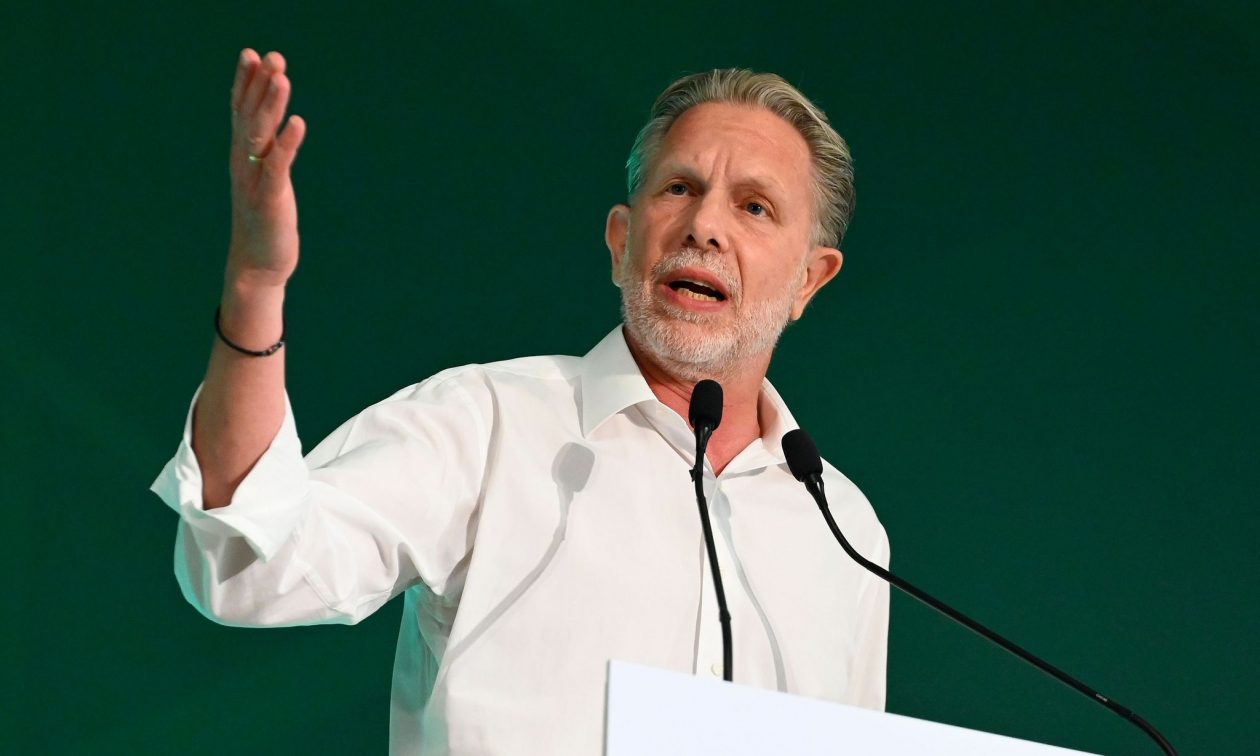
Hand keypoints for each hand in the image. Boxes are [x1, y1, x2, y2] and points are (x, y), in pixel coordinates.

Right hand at [226, 49, 306, 288]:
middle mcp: (244, 163)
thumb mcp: (265, 181)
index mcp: (242, 156)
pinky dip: (287, 144)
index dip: (246, 83)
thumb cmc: (265, 220)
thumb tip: (273, 128)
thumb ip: (269, 153)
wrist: (257, 264)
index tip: (252, 55)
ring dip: (272, 105)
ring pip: (261, 135)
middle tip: (270, 56)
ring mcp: (255, 180)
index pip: (240, 111)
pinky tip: (298, 123)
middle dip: (260, 85)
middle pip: (249, 116)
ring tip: (282, 78)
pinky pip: (278, 166)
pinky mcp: (270, 199)